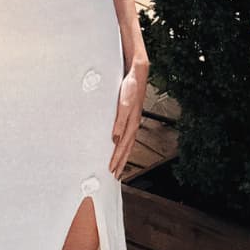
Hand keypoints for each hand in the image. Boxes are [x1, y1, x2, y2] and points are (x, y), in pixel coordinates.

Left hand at [109, 63, 147, 179]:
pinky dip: (123, 144)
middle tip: (115, 175)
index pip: (123, 147)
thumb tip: (115, 138)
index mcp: (132, 124)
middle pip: (126, 148)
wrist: (137, 75)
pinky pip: (127, 135)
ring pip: (127, 143)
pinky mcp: (130, 116)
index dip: (117, 159)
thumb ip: (119, 121)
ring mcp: (133, 121)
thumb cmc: (131, 88)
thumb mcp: (124, 104)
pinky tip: (119, 145)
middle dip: (121, 162)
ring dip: (123, 156)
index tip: (111, 170)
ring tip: (118, 166)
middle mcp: (133, 125)